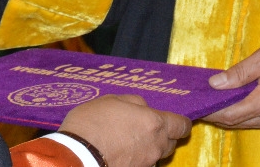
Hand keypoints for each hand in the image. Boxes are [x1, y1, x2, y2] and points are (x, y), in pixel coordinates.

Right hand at [59, 94, 190, 166]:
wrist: (77, 156)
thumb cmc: (92, 123)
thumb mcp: (112, 100)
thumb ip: (135, 103)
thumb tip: (145, 108)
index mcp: (154, 123)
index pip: (182, 125)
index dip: (180, 123)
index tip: (175, 122)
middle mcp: (155, 146)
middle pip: (171, 143)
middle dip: (164, 136)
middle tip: (146, 130)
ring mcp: (146, 164)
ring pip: (157, 156)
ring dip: (150, 150)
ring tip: (129, 143)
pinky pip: (144, 165)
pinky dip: (138, 160)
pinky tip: (122, 154)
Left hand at [203, 37, 259, 129]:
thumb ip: (240, 72)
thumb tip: (215, 83)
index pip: (230, 114)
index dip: (210, 111)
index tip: (195, 103)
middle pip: (234, 122)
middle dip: (214, 113)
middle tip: (198, 100)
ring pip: (244, 123)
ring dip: (226, 114)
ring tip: (210, 99)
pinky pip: (254, 120)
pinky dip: (239, 113)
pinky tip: (231, 101)